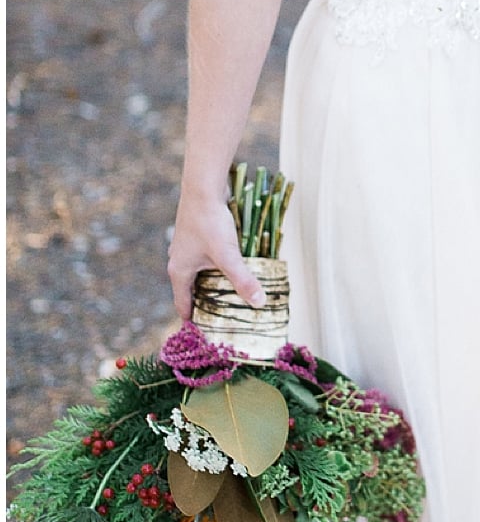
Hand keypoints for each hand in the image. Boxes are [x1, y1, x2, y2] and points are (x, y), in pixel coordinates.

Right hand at [167, 187, 266, 322]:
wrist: (203, 188)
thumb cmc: (210, 222)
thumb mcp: (227, 255)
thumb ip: (242, 279)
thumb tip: (258, 303)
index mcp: (179, 272)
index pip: (183, 305)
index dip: (194, 320)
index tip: (206, 334)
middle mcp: (179, 262)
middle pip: (193, 291)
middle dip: (209, 304)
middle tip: (227, 318)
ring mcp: (188, 249)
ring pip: (201, 274)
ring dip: (216, 284)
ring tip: (235, 296)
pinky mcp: (198, 237)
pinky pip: (208, 260)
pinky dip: (219, 268)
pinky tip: (237, 268)